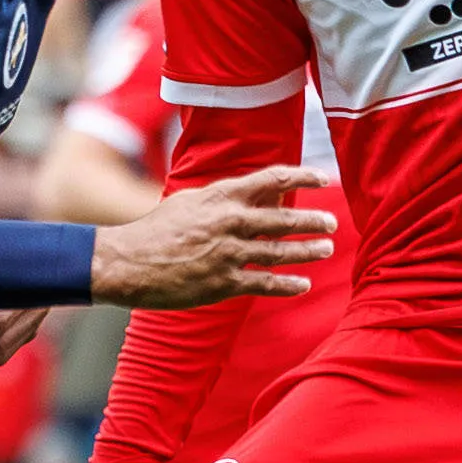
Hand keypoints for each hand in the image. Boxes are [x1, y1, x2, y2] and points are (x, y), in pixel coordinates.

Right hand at [86, 164, 334, 308]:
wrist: (128, 262)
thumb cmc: (159, 229)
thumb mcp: (192, 201)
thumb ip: (226, 198)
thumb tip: (260, 193)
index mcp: (222, 197)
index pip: (273, 179)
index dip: (303, 177)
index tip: (324, 178)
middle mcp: (229, 222)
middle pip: (284, 218)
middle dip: (313, 221)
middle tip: (333, 222)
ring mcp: (228, 254)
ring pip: (280, 251)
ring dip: (307, 251)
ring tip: (325, 249)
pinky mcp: (223, 283)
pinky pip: (265, 283)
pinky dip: (288, 285)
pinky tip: (304, 285)